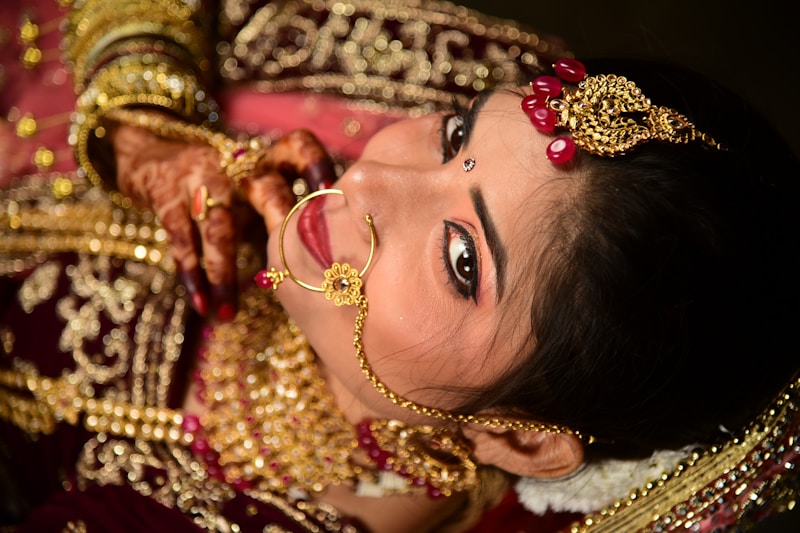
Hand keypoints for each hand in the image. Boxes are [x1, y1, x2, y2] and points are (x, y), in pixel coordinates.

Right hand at [111, 119, 335, 319]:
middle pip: (264, 187)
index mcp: (267, 161)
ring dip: (223, 274)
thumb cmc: (226, 191)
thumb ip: (286, 220)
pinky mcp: (167, 197)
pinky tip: (202, 304)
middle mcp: (237, 165)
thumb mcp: (257, 195)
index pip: (298, 146)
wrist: (152, 159)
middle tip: (296, 268)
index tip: (332, 191)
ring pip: (218, 227)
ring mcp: (199, 178)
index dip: (317, 164)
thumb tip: (327, 266)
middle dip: (280, 224)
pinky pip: (182, 239)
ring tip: (228, 314)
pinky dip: (192, 274)